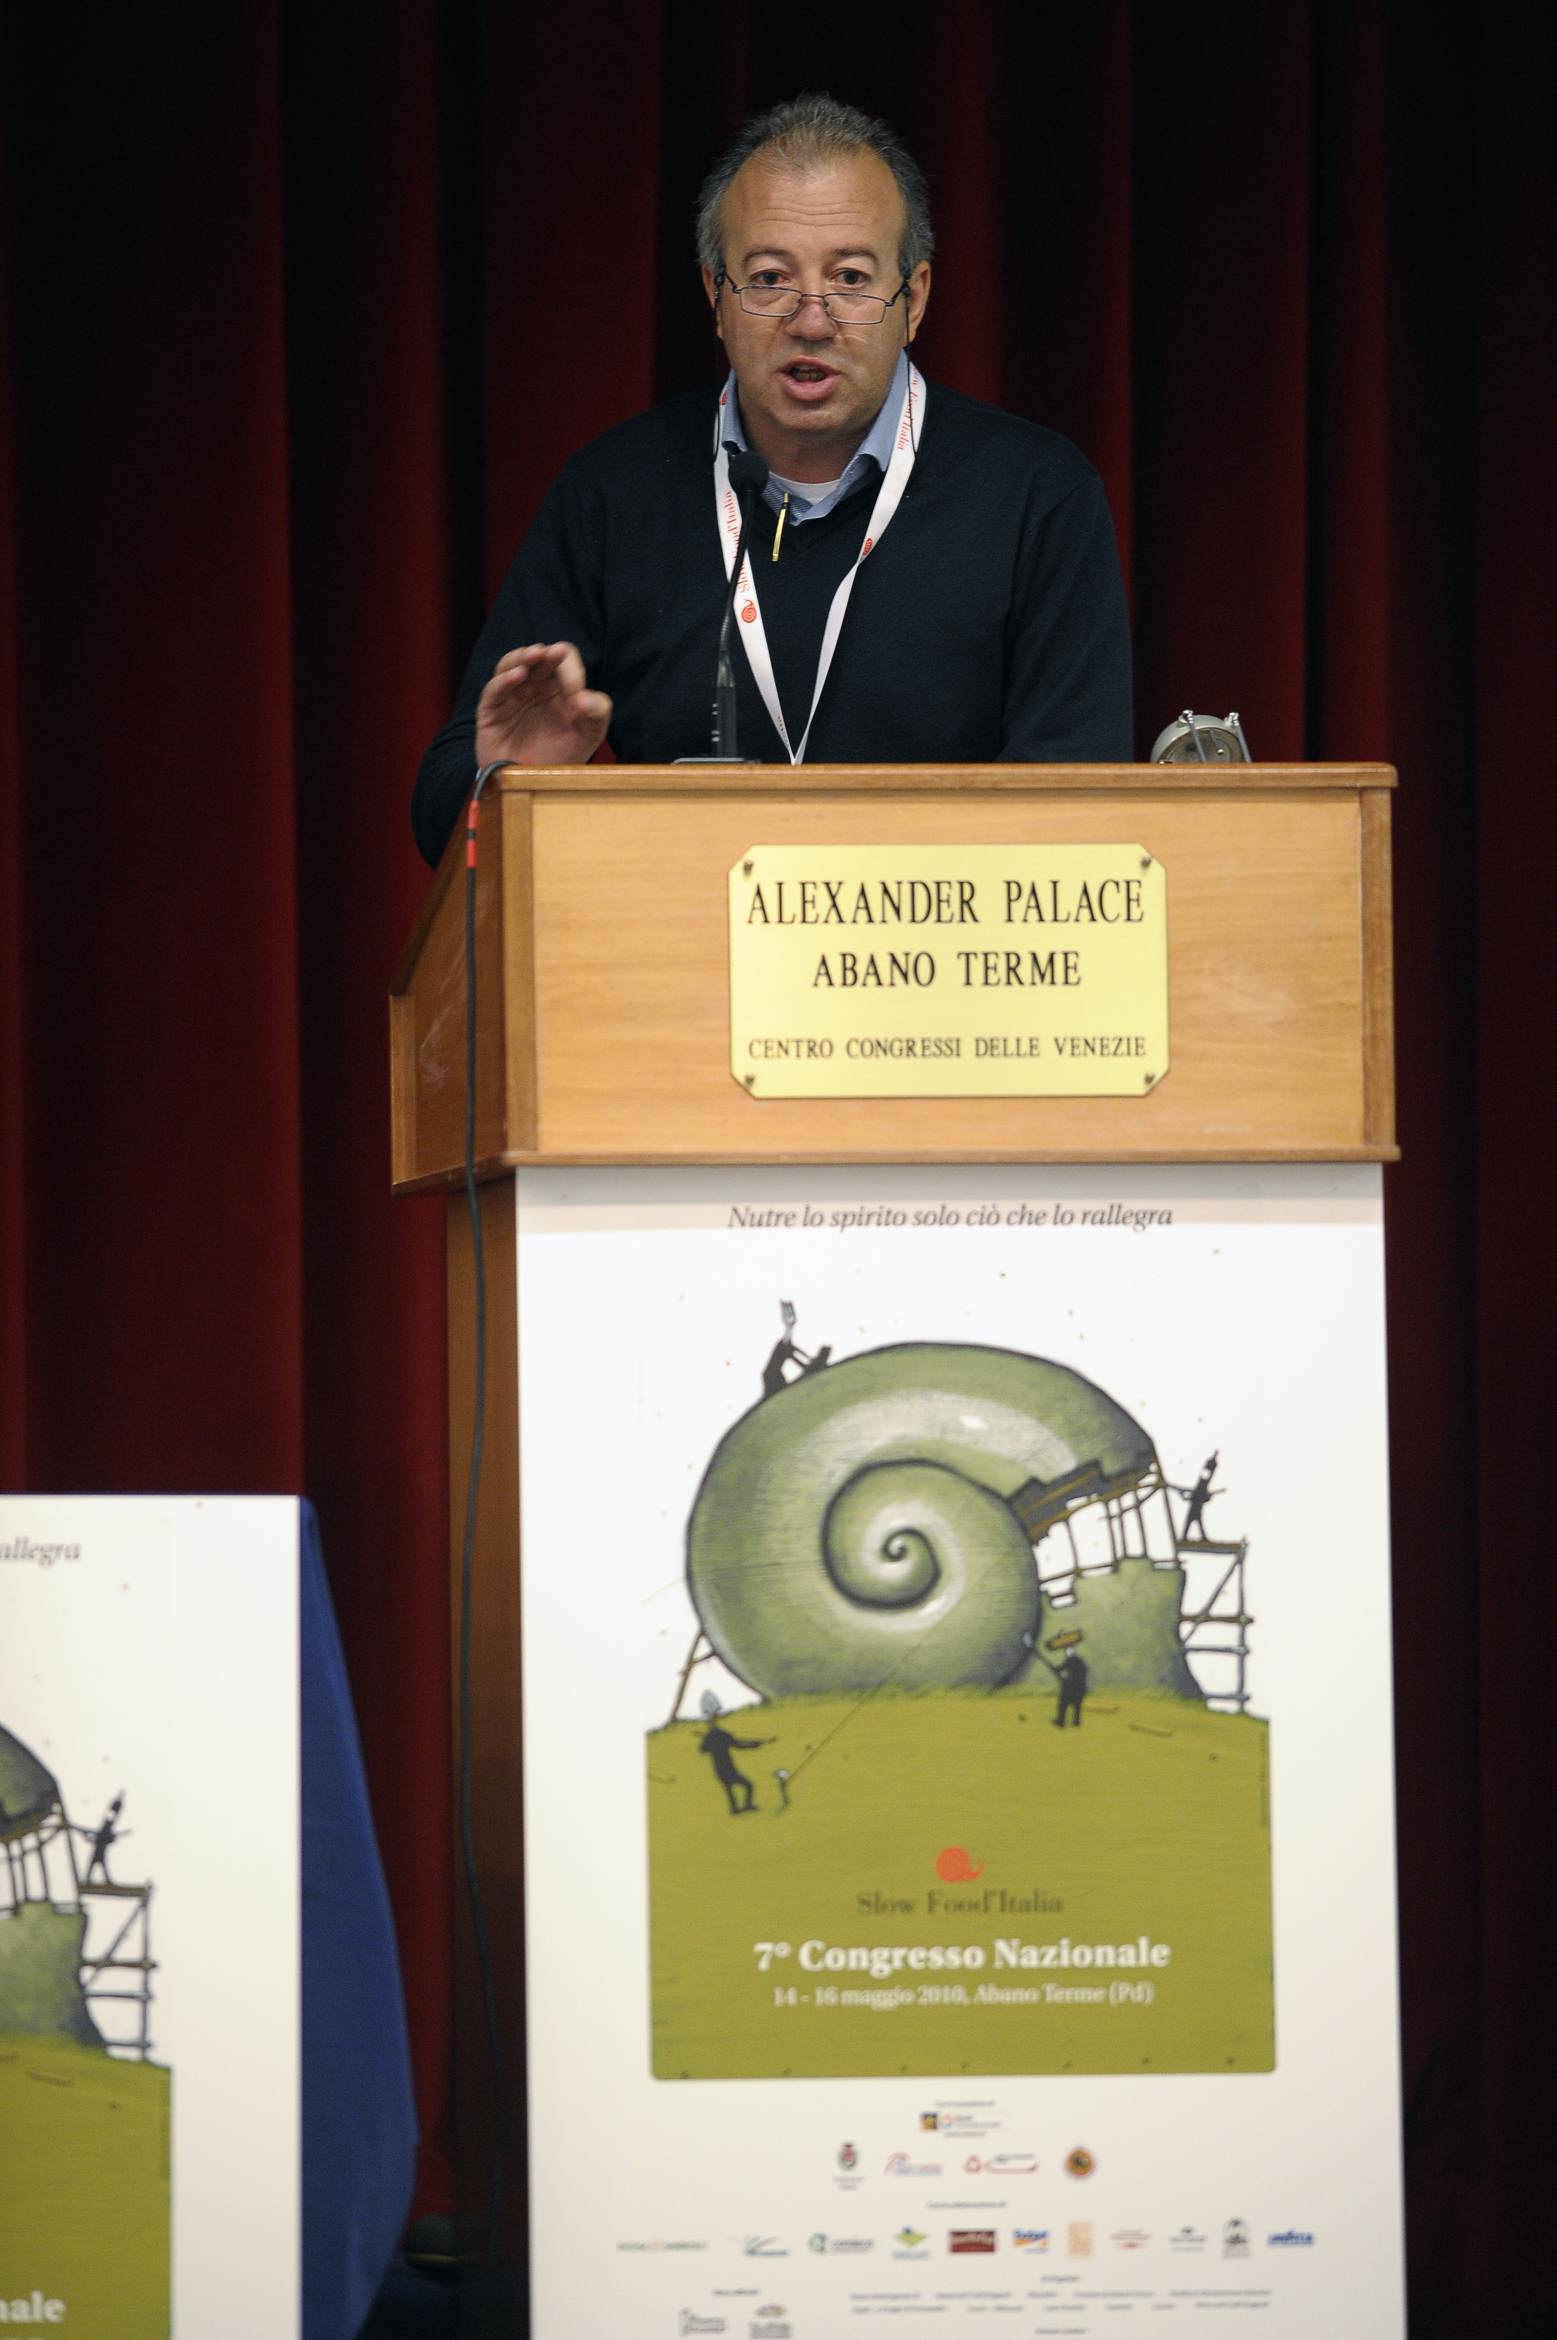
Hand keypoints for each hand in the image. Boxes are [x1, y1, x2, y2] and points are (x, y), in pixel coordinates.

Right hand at [475, 640, 611, 767]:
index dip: (572, 671)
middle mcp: (535, 684)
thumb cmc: (562, 756)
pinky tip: (517, 676)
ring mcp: (512, 694)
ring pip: (512, 663)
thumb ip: (598, 712)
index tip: (577, 697)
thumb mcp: (589, 734)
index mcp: (560, 685)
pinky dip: (504, 679)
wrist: (533, 785)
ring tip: (535, 655)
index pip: (565, 662)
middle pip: (539, 656)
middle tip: (556, 653)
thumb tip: (584, 697)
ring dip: (523, 657)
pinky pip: (494, 688)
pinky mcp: (491, 709)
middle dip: (548, 654)